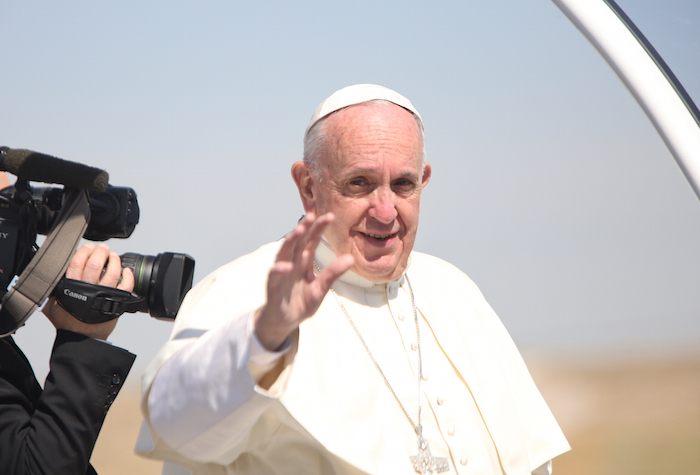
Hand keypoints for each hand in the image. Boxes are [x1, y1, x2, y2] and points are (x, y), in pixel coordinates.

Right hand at [43, 243, 134, 339]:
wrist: (81, 339)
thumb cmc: (68, 323)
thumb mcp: (52, 305)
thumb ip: (50, 291)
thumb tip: (42, 278)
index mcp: (72, 287)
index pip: (77, 262)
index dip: (84, 251)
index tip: (88, 247)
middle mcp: (88, 289)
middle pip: (95, 264)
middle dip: (100, 252)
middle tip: (103, 248)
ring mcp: (104, 295)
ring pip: (112, 272)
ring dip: (114, 260)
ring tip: (113, 256)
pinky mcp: (116, 301)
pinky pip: (126, 285)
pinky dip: (128, 276)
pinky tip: (126, 271)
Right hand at [253, 213, 353, 350]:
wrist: (285, 320)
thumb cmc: (301, 302)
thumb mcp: (321, 288)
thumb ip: (332, 273)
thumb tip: (351, 258)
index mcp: (304, 261)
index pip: (312, 240)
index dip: (319, 228)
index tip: (330, 216)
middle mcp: (293, 263)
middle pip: (297, 242)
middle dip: (303, 228)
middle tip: (311, 215)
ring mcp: (282, 273)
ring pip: (284, 253)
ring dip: (290, 241)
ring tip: (298, 230)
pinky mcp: (273, 286)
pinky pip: (274, 275)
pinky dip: (279, 270)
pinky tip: (286, 266)